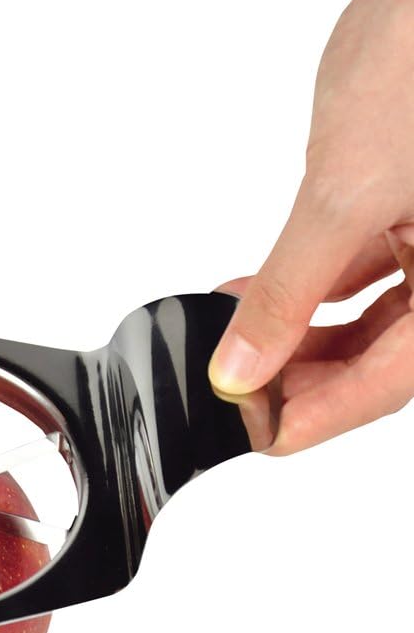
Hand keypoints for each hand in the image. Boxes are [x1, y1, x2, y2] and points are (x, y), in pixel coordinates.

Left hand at [209, 0, 413, 454]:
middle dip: (302, 377)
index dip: (320, 415)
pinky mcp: (405, 212)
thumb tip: (242, 367)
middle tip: (238, 391)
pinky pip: (355, 270)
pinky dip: (304, 287)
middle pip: (380, 356)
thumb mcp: (345, 197)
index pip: (390, 381)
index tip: (260, 436)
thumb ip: (292, 291)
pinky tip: (254, 296)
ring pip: (367, 318)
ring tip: (235, 347)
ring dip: (297, 335)